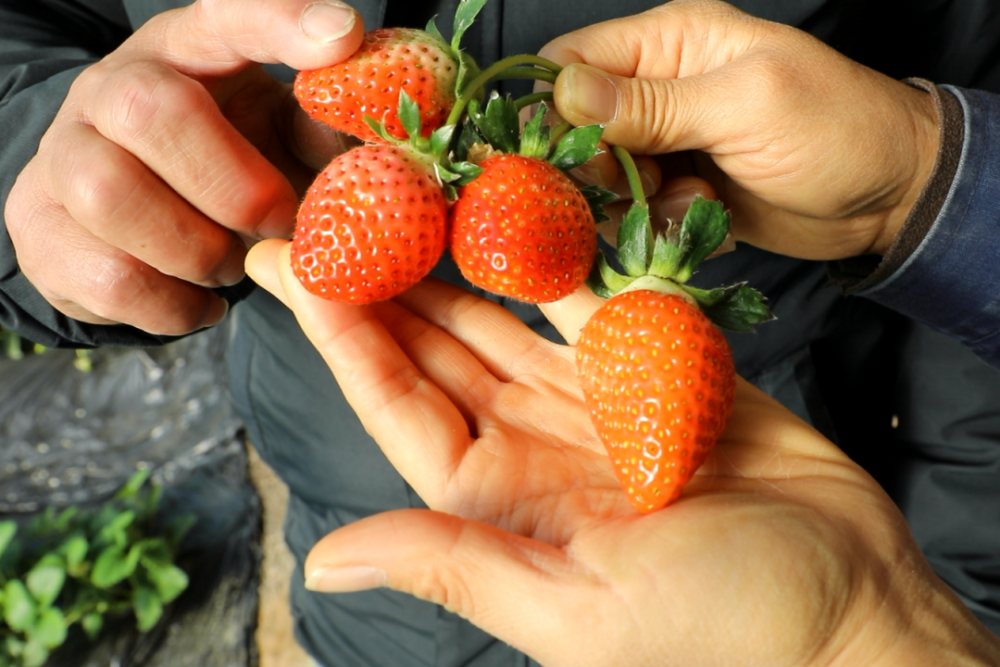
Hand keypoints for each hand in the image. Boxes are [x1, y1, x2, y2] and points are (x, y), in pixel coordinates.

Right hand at [3, 0, 363, 333]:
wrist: (122, 227)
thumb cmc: (219, 169)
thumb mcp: (275, 139)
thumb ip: (320, 134)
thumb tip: (380, 141)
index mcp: (184, 53)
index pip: (224, 17)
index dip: (280, 24)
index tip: (344, 37)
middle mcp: (110, 91)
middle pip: (150, 111)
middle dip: (234, 185)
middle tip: (281, 223)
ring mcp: (63, 159)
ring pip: (112, 198)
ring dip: (199, 250)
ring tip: (231, 264)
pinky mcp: (41, 233)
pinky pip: (110, 278)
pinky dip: (175, 305)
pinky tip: (200, 302)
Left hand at [245, 239, 999, 666]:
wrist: (853, 607)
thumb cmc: (725, 632)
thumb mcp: (576, 610)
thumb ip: (456, 566)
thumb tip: (326, 562)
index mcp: (496, 502)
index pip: (396, 402)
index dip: (340, 333)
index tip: (291, 264)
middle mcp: (529, 445)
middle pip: (435, 346)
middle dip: (378, 280)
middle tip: (330, 204)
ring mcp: (589, 402)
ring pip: (500, 314)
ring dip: (451, 257)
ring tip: (404, 192)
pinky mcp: (654, 369)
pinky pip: (590, 299)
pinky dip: (553, 254)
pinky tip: (513, 208)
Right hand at [540, 0, 939, 259]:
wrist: (890, 197)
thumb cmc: (836, 130)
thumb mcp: (745, 105)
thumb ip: (653, 104)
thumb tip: (564, 93)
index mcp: (671, 43)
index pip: (572, 61)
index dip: (555, 108)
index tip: (572, 154)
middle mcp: (660, 89)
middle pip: (577, 129)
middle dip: (600, 166)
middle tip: (642, 185)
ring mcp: (669, 144)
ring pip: (604, 178)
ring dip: (637, 202)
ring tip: (693, 202)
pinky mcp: (680, 190)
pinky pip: (637, 212)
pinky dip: (661, 225)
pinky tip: (708, 218)